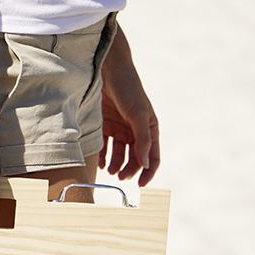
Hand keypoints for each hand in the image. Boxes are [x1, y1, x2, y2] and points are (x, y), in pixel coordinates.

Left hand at [98, 53, 159, 186]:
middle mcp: (136, 131)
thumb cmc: (129, 89)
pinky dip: (104, 158)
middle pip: (135, 159)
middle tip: (120, 178)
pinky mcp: (105, 127)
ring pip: (120, 156)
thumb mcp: (138, 114)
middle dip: (129, 170)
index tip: (140, 185)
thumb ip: (142, 139)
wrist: (108, 70)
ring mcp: (120, 130)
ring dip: (116, 166)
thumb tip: (145, 163)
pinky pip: (106, 148)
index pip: (153, 157)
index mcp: (149, 129)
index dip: (148, 172)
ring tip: (110, 171)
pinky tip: (101, 164)